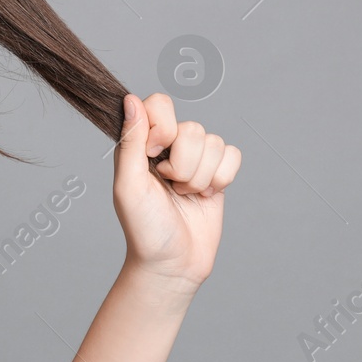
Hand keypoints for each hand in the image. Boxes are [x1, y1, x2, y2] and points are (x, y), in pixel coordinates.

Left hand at [111, 92, 241, 290]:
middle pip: (191, 127)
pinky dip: (221, 178)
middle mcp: (168, 145)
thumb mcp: (128, 185)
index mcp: (140, 142)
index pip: (159, 104)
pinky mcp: (217, 174)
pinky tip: (205, 195)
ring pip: (213, 142)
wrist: (173, 262)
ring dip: (200, 176)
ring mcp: (194, 159)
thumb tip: (130, 99)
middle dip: (183, 164)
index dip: (162, 128)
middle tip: (169, 185)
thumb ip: (130, 141)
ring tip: (184, 194)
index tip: (154, 155)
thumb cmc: (144, 226)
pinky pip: (232, 155)